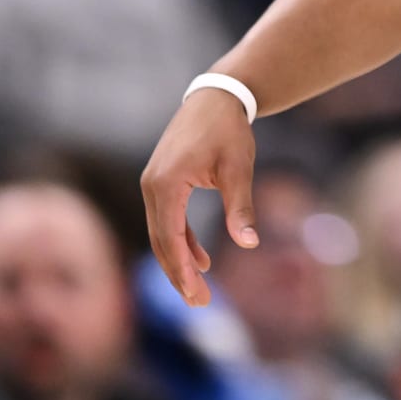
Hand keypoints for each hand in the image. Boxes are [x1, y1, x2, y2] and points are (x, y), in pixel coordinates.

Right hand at [139, 87, 258, 306]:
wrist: (216, 97)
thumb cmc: (229, 131)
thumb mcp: (239, 169)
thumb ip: (240, 207)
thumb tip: (249, 243)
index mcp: (166, 184)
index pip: (170, 238)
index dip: (182, 270)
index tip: (197, 295)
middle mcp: (151, 186)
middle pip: (160, 241)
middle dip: (178, 274)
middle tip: (200, 302)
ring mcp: (152, 184)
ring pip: (161, 233)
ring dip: (179, 261)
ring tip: (200, 288)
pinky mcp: (160, 182)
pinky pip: (167, 220)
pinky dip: (181, 240)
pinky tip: (201, 259)